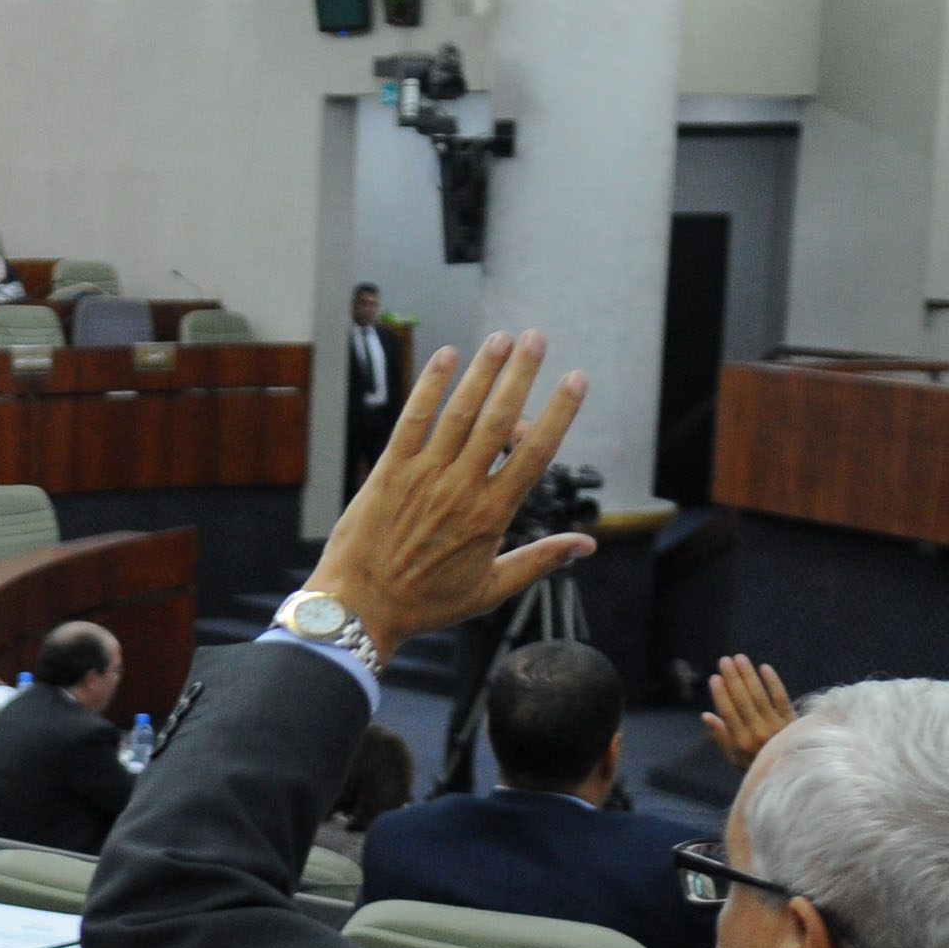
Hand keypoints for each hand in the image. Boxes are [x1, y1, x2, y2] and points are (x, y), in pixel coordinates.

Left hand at [306, 330, 589, 666]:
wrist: (361, 608)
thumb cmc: (425, 604)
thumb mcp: (490, 590)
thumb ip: (540, 561)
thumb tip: (587, 545)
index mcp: (491, 515)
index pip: (535, 453)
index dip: (558, 413)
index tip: (576, 380)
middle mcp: (460, 489)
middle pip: (499, 420)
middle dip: (521, 375)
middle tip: (537, 338)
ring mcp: (423, 477)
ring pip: (459, 413)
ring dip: (482, 372)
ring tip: (501, 338)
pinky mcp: (388, 471)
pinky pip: (412, 420)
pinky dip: (429, 386)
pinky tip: (445, 356)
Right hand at [703, 655, 795, 771]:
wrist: (790, 773)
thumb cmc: (756, 765)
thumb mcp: (734, 757)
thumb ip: (721, 736)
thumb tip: (706, 715)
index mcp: (741, 742)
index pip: (728, 713)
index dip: (721, 694)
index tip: (714, 677)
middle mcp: (759, 734)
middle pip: (743, 701)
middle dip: (733, 679)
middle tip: (725, 660)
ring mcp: (777, 727)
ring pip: (761, 696)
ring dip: (749, 675)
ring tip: (740, 658)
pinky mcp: (793, 721)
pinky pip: (781, 698)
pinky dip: (773, 682)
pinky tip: (764, 668)